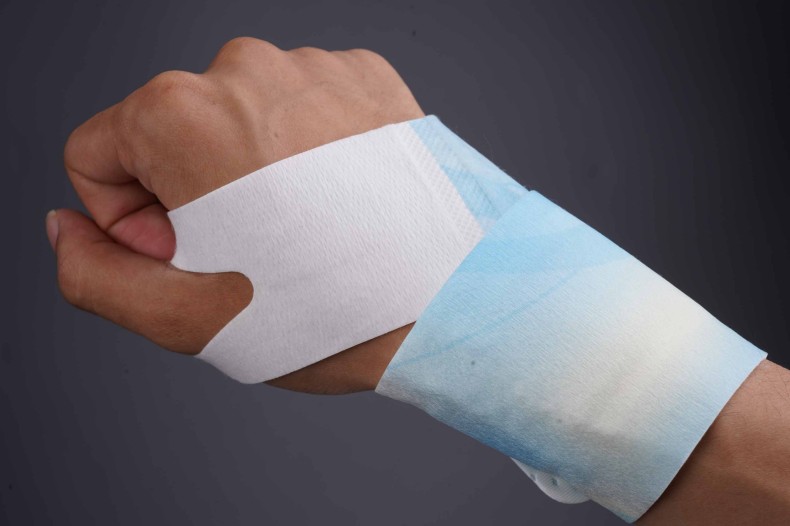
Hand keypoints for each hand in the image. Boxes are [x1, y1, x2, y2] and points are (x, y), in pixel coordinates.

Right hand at [50, 37, 422, 392]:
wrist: (457, 298)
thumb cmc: (329, 313)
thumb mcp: (183, 318)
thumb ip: (93, 272)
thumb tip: (68, 227)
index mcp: (180, 114)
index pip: (97, 153)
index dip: (128, 219)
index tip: (188, 253)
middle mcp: (245, 68)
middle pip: (171, 133)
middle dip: (193, 194)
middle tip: (257, 251)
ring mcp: (315, 64)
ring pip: (242, 119)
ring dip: (256, 171)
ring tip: (310, 229)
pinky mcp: (368, 75)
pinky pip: (306, 108)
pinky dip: (312, 151)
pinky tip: (346, 201)